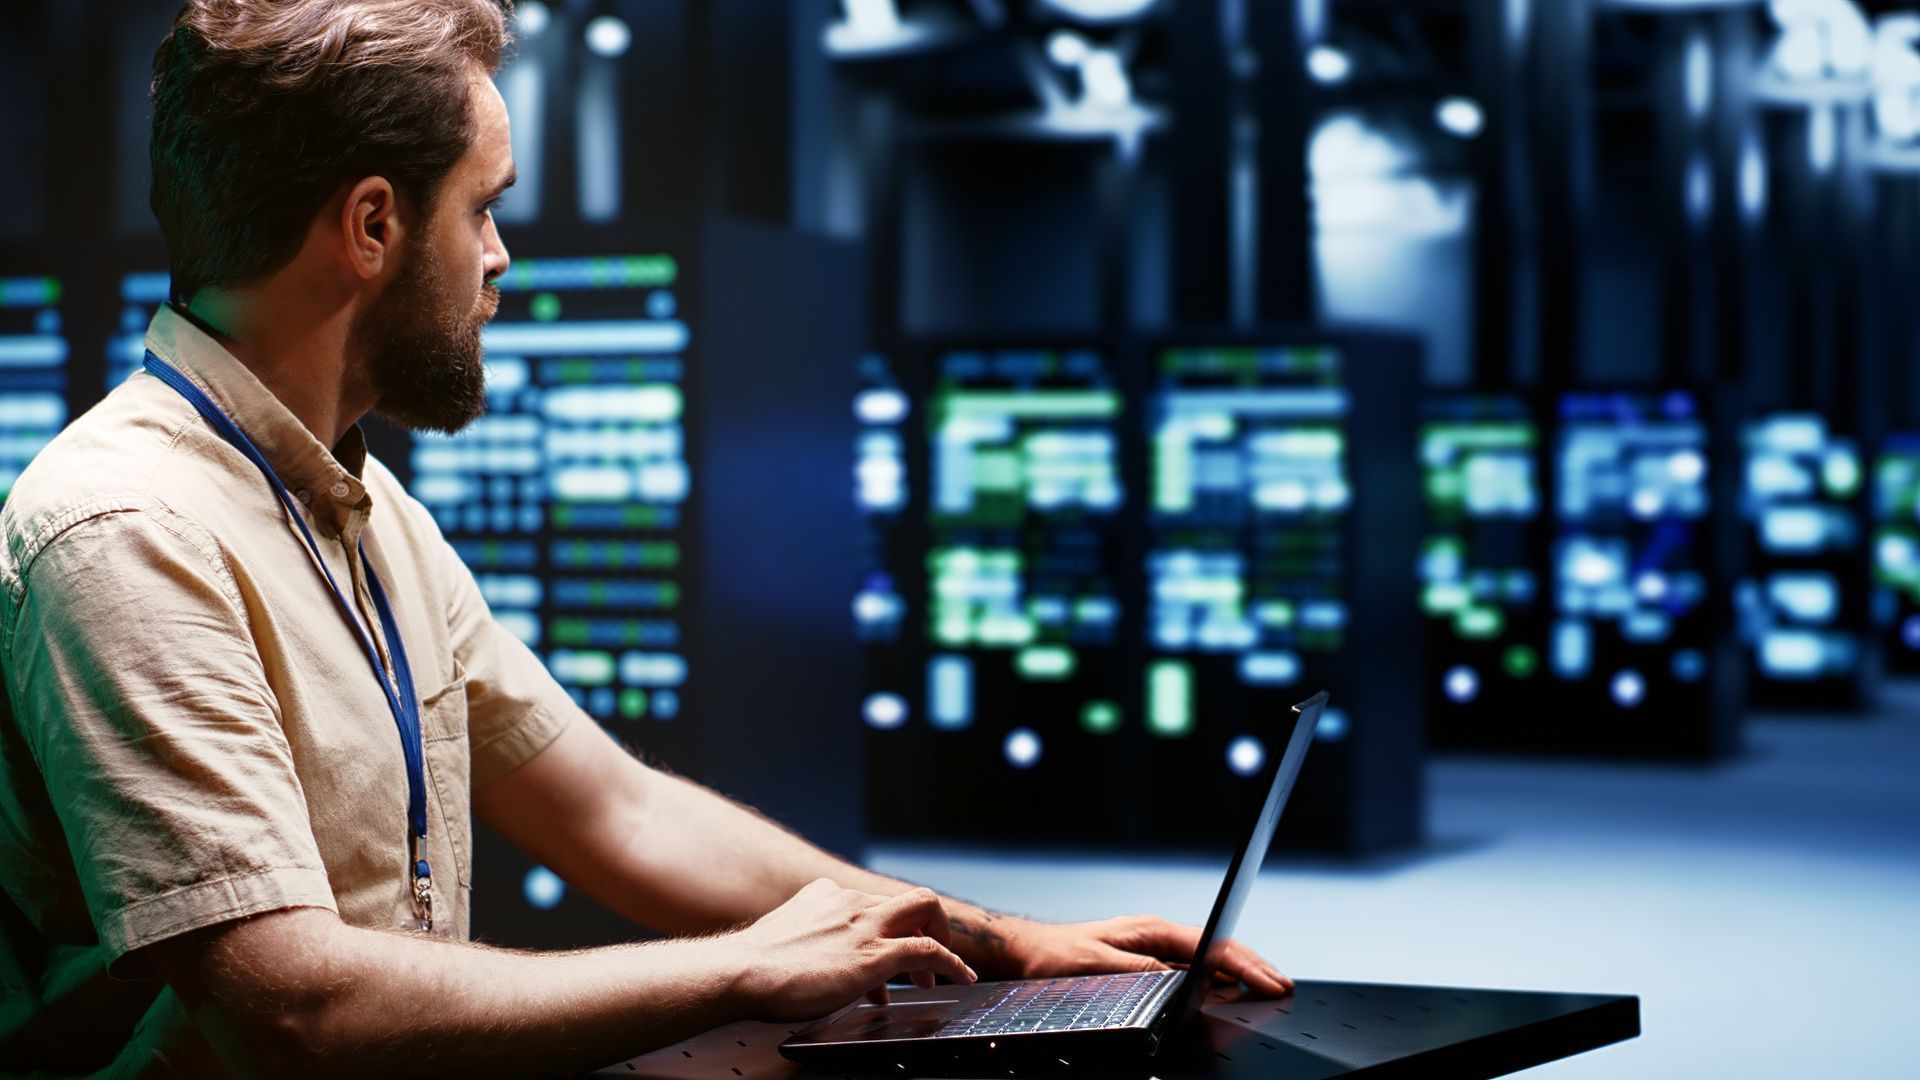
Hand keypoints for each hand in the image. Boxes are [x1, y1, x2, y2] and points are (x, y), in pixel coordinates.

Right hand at [727, 879, 977, 1021]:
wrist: (741, 973)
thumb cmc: (754, 968)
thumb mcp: (789, 942)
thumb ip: (814, 946)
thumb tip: (832, 969)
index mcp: (825, 896)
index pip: (872, 904)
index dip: (886, 930)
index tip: (884, 956)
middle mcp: (849, 902)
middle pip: (906, 899)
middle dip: (925, 925)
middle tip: (924, 957)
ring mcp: (864, 924)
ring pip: (924, 910)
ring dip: (939, 940)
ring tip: (940, 973)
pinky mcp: (875, 952)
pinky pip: (928, 950)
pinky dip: (950, 962)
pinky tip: (959, 977)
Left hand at [998, 915, 1291, 996]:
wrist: (1027, 953)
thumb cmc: (1055, 956)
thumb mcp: (1098, 965)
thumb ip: (1142, 972)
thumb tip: (1181, 980)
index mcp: (1152, 930)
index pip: (1210, 945)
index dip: (1242, 963)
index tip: (1266, 979)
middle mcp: (1158, 936)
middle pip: (1217, 949)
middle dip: (1253, 966)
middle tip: (1282, 986)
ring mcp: (1155, 949)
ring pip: (1208, 959)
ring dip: (1239, 974)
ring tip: (1269, 988)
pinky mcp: (1149, 963)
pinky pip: (1192, 971)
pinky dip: (1217, 981)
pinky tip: (1231, 993)